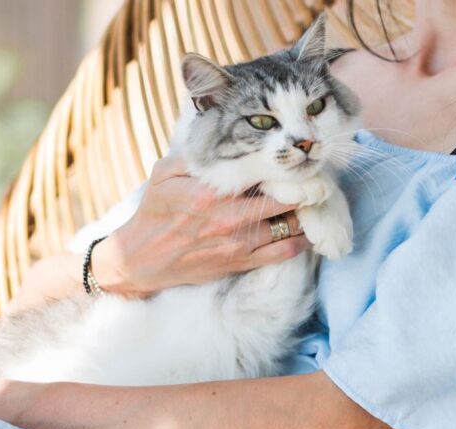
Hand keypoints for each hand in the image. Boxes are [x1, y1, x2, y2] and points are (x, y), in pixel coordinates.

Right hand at [93, 156, 310, 296]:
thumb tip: (223, 137)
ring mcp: (238, 244)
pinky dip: (301, 240)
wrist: (141, 260)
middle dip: (304, 187)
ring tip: (313, 201)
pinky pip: (284, 252)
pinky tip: (305, 229)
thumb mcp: (165, 173)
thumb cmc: (154, 212)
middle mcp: (229, 218)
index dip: (286, 165)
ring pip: (291, 226)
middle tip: (314, 178)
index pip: (263, 173)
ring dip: (306, 213)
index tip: (296, 158)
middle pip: (285, 199)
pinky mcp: (241, 264)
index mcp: (211, 192)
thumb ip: (197, 156)